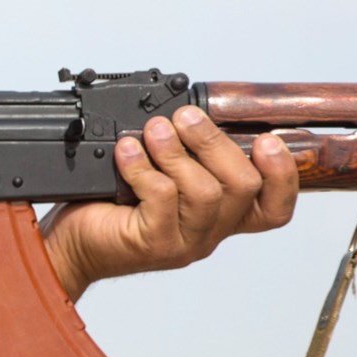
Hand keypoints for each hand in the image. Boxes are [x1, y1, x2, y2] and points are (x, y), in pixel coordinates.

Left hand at [42, 106, 297, 294]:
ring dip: (177, 152)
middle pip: (244, 187)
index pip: (274, 207)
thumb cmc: (114, 206)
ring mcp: (185, 242)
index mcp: (220, 215)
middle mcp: (209, 231)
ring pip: (204, 191)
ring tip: (153, 131)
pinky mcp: (155, 244)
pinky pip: (162, 198)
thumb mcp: (160, 174)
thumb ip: (186, 153)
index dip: (283, 176)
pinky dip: (143, 167)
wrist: (73, 244)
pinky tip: (126, 152)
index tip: (267, 140)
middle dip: (215, 142)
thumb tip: (191, 112)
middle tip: (185, 118)